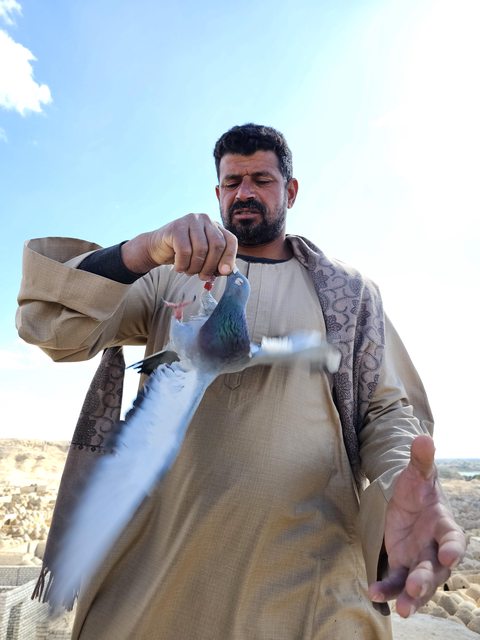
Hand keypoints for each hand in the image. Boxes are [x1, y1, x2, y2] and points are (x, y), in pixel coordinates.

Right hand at [121, 214, 237, 279]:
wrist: (157, 248)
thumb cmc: (183, 254)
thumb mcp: (203, 258)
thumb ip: (216, 263)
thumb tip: (227, 271)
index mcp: (215, 226)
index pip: (230, 240)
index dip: (229, 258)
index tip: (223, 272)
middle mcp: (205, 219)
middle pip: (217, 245)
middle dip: (210, 266)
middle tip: (203, 277)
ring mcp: (191, 220)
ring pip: (201, 249)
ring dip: (195, 267)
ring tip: (188, 271)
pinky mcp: (176, 226)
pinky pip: (185, 251)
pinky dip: (183, 264)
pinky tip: (179, 267)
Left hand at [368, 434, 465, 616]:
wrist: (405, 500)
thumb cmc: (416, 488)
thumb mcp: (416, 473)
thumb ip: (421, 460)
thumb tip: (423, 436)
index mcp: (443, 524)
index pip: (453, 538)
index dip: (453, 547)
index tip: (451, 555)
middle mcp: (435, 547)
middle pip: (436, 568)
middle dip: (428, 580)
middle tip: (417, 589)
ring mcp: (419, 559)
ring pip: (419, 582)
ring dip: (411, 596)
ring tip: (401, 609)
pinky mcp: (402, 565)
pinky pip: (396, 581)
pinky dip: (387, 589)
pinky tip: (373, 593)